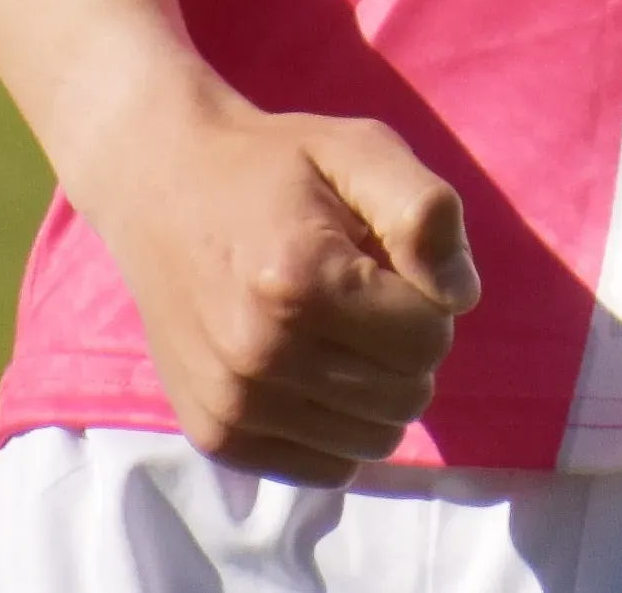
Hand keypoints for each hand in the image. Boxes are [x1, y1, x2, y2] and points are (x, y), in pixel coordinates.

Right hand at [71, 86, 481, 484]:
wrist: (160, 185)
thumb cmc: (275, 167)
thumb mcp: (360, 151)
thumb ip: (425, 213)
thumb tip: (461, 296)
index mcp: (301, 280)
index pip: (428, 340)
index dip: (426, 300)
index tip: (386, 266)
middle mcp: (260, 354)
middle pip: (406, 396)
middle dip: (404, 347)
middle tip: (361, 298)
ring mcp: (232, 404)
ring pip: (373, 440)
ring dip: (374, 391)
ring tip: (333, 332)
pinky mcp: (215, 436)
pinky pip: (325, 469)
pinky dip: (336, 428)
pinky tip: (310, 372)